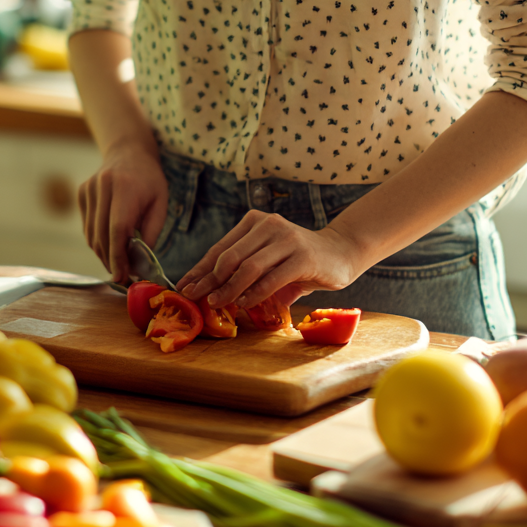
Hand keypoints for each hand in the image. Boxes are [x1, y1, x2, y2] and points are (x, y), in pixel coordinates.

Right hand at [78, 140, 167, 282]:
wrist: (128, 151)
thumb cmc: (149, 180)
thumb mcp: (160, 204)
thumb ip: (151, 233)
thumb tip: (139, 264)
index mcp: (125, 187)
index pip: (117, 229)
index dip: (118, 256)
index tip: (122, 276)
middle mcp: (102, 186)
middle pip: (101, 235)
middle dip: (111, 260)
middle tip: (122, 276)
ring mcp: (88, 190)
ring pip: (91, 235)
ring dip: (103, 254)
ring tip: (118, 263)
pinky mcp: (81, 194)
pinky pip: (87, 228)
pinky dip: (98, 241)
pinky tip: (110, 243)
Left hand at [178, 212, 363, 308]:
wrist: (341, 252)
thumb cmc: (298, 259)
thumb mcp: (267, 259)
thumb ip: (243, 270)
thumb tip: (209, 293)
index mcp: (255, 222)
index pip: (220, 248)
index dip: (200, 270)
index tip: (185, 286)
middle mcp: (269, 225)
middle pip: (229, 258)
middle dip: (210, 281)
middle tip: (198, 299)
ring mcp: (287, 239)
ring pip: (248, 267)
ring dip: (229, 289)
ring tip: (218, 304)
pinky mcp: (303, 257)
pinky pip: (271, 279)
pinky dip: (254, 294)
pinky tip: (244, 304)